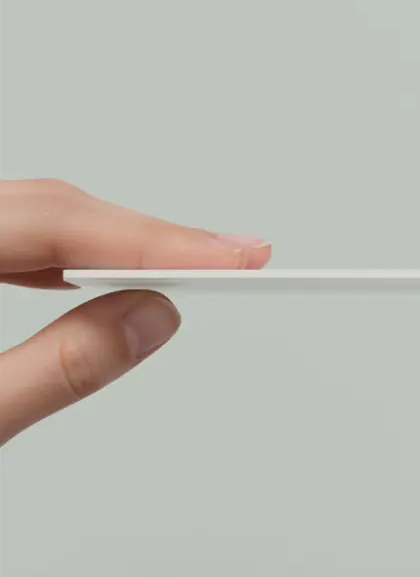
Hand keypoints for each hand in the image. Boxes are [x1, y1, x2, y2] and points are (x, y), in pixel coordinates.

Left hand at [0, 179, 269, 446]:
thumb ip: (55, 368)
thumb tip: (150, 318)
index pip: (56, 221)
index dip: (152, 240)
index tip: (230, 258)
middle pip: (56, 209)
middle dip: (152, 236)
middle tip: (239, 257)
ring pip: (43, 218)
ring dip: (121, 242)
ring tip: (196, 264)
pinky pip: (22, 239)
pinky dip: (76, 255)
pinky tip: (112, 270)